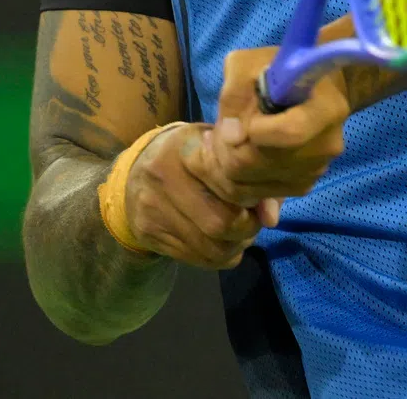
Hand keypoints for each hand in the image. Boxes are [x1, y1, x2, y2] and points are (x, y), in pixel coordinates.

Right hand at [123, 122, 279, 269]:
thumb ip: (249, 175)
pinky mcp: (149, 235)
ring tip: (242, 231)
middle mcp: (163, 178)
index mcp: (184, 148)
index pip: (227, 182)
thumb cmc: (191, 154)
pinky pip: (196, 259)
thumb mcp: (217, 147)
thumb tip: (272, 217)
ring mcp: (152, 211)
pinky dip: (220, 256)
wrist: (135, 170)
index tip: (262, 199)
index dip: (252, 197)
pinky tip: (224, 242)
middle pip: (219, 222)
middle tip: (255, 220)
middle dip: (248, 228)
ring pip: (209, 248)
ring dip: (236, 246)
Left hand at [200, 46, 350, 206]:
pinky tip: (233, 154)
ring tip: (221, 141)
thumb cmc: (280, 69)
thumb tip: (231, 135)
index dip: (254, 131)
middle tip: (215, 132)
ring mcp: (316, 170)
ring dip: (226, 165)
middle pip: (260, 164)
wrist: (313, 87)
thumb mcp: (250, 63)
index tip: (239, 118)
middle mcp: (325, 146)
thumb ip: (235, 92)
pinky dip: (236, 179)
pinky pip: (256, 195)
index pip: (289, 133)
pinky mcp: (303, 185)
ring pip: (251, 185)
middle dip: (226, 150)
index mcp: (325, 109)